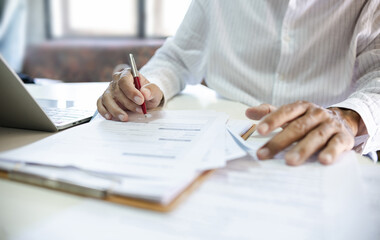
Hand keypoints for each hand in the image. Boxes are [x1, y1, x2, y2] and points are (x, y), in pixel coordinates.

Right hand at [97, 68, 162, 120]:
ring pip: (107, 98)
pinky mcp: (105, 99)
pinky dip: (103, 111)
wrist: (144, 101)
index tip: (140, 101)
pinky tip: (110, 117)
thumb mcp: (155, 92)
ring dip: (116, 109)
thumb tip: (144, 92)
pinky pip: (100, 104)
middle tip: (139, 110)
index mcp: (128, 74)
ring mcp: (109, 90)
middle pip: (117, 91)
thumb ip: (152, 90)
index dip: (131, 91)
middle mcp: (116, 80)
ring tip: (125, 118)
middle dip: (128, 103)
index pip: (125, 80)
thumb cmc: (148, 94)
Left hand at [245, 101, 360, 165]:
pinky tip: (323, 161)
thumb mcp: (291, 114)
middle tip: (264, 154)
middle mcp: (316, 114)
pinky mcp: (343, 138)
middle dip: (280, 141)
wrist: (343, 121)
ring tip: (289, 161)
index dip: (272, 120)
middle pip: (297, 127)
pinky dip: (331, 152)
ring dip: (302, 149)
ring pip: (316, 136)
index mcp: (302, 107)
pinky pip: (337, 145)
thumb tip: (248, 112)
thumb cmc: (309, 120)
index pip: (285, 112)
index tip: (259, 130)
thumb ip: (270, 113)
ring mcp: (331, 125)